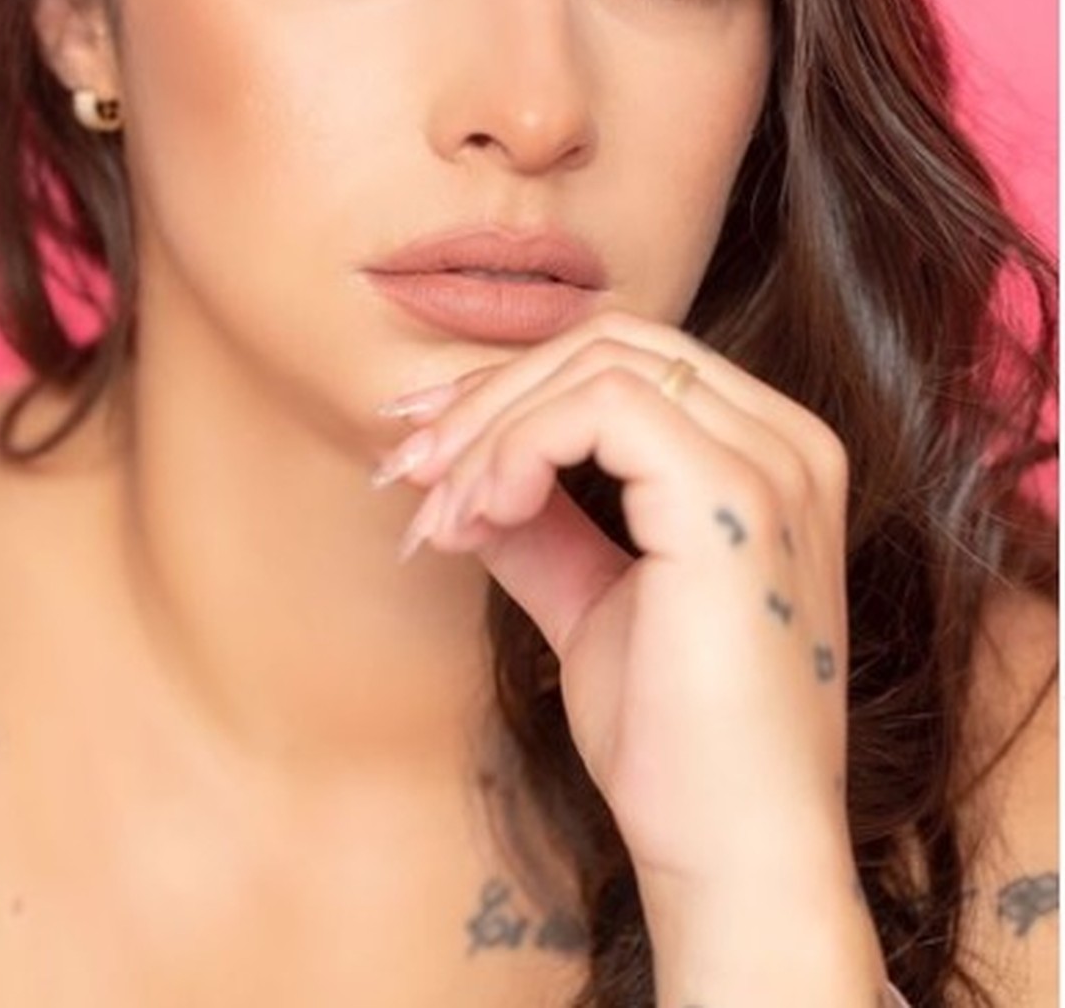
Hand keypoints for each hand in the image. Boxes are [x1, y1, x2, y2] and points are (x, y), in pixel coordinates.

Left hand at [374, 311, 854, 899]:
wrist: (730, 852)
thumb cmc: (673, 740)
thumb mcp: (592, 602)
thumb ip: (543, 525)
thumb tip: (462, 474)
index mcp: (767, 456)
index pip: (628, 363)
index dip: (514, 388)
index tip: (426, 445)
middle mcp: (786, 441)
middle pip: (608, 345)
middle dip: (488, 396)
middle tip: (409, 468)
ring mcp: (771, 463)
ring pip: (596, 365)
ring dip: (490, 429)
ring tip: (440, 516)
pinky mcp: (734, 497)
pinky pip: (601, 408)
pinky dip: (518, 447)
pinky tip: (483, 514)